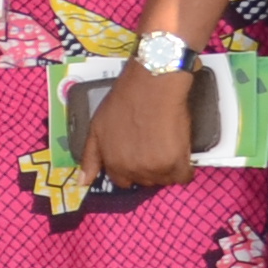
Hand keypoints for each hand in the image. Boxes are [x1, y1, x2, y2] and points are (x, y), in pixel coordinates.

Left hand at [81, 63, 198, 193]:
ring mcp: (155, 167)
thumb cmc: (124, 101)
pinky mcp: (176, 161)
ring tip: (166, 147)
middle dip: (147, 168)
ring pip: (163, 180)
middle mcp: (133, 170)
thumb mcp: (97, 127)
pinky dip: (184, 169)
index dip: (130, 168)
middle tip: (153, 147)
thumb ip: (90, 157)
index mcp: (113, 163)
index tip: (137, 155)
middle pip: (144, 181)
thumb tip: (83, 182)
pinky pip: (183, 176)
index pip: (122, 181)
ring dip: (165, 169)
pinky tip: (180, 155)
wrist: (152, 85)